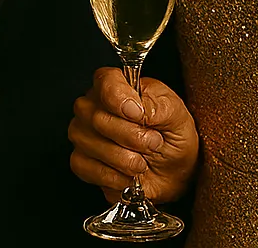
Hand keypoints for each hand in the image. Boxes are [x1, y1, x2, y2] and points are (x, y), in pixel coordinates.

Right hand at [69, 67, 198, 203]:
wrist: (173, 172)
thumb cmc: (172, 136)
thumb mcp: (177, 116)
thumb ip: (159, 105)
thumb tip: (138, 107)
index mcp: (119, 84)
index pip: (106, 81)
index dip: (120, 99)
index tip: (139, 115)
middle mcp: (95, 105)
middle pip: (97, 117)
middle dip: (130, 137)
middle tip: (153, 143)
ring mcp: (84, 132)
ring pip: (90, 143)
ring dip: (123, 159)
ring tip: (142, 162)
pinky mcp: (81, 160)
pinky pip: (84, 167)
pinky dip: (111, 177)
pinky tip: (128, 176)